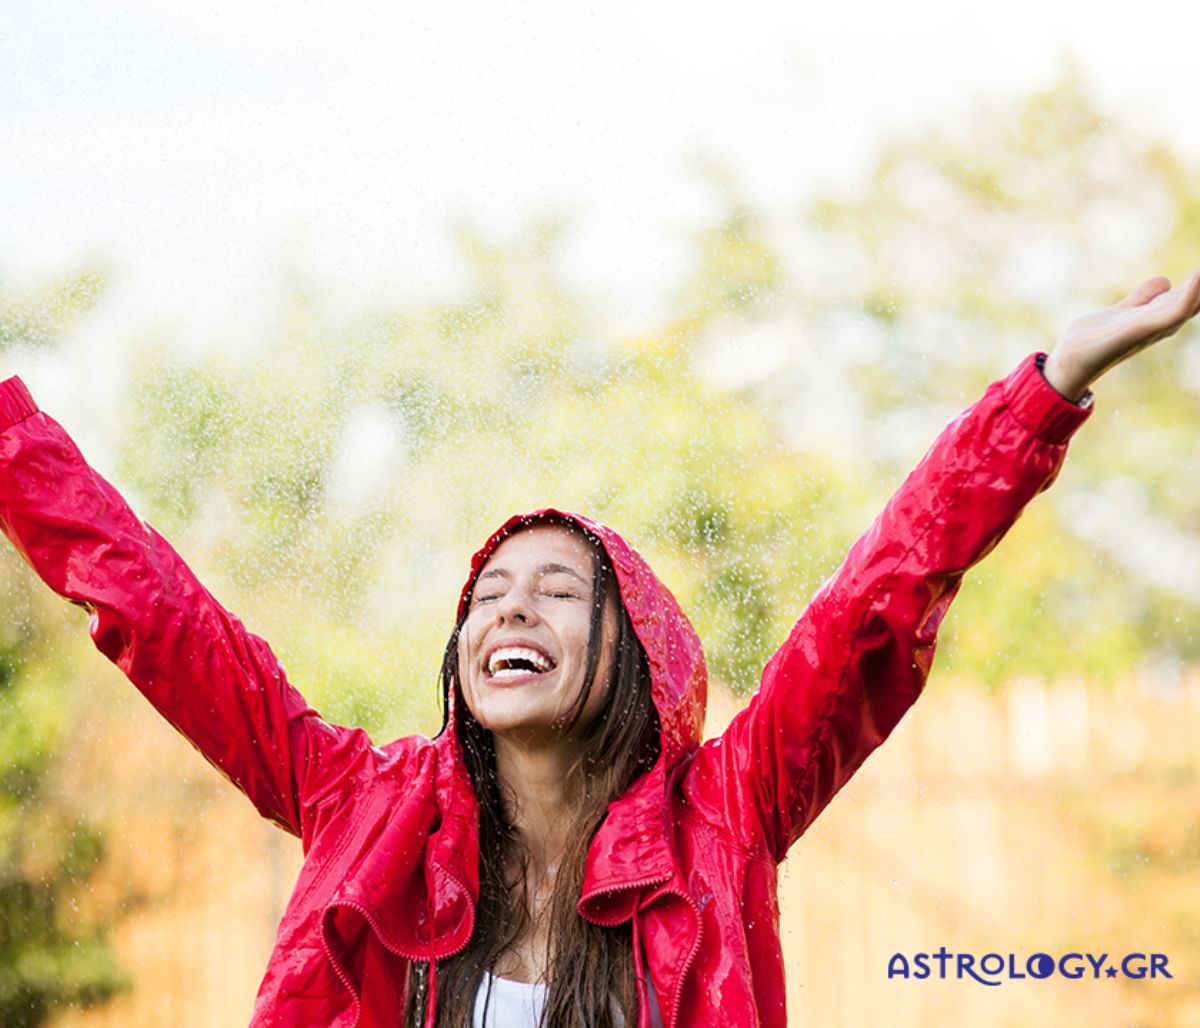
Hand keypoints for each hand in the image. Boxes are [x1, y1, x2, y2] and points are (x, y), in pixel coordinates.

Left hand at [1043, 270, 1199, 400]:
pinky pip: (1173, 310)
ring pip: (1194, 302)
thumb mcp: (1124, 310)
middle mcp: (1164, 322)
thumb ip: (1143, 298)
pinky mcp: (1140, 329)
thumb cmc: (1093, 340)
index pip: (1198, 293)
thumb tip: (1165, 281)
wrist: (1068, 361)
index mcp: (1162, 314)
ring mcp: (1155, 326)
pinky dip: (1191, 293)